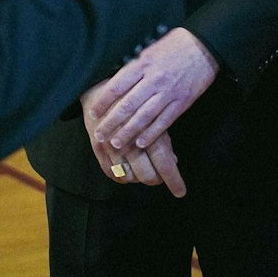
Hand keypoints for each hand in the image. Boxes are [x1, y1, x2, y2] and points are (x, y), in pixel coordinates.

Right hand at [82, 83, 186, 197]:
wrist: (99, 84)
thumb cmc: (132, 97)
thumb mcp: (154, 113)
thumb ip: (163, 138)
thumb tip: (173, 161)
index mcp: (147, 132)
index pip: (164, 165)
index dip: (174, 180)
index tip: (180, 192)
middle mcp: (128, 142)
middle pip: (147, 175)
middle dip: (157, 179)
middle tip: (161, 176)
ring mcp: (111, 147)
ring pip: (129, 177)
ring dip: (139, 177)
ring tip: (145, 168)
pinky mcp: (97, 148)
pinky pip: (111, 173)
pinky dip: (122, 177)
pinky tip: (129, 170)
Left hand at [90, 28, 217, 150]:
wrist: (205, 45)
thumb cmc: (175, 44)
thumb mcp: (149, 47)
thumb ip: (134, 64)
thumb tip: (112, 77)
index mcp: (143, 64)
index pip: (116, 87)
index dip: (103, 102)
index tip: (93, 112)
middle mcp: (154, 79)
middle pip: (127, 106)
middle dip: (111, 123)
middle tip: (99, 134)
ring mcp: (168, 92)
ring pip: (144, 117)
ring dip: (128, 132)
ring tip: (116, 143)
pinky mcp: (182, 101)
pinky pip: (164, 121)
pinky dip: (151, 134)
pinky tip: (141, 142)